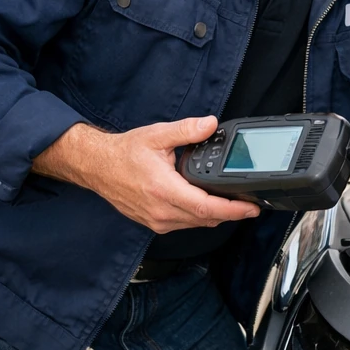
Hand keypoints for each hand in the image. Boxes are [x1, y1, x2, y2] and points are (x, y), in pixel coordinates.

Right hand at [33, 116, 260, 232]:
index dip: (232, 210)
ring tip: (235, 204)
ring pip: (196, 224)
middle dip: (232, 214)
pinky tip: (209, 204)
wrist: (97, 166)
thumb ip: (187, 130)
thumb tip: (210, 124)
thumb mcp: (157, 135)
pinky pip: (184, 224)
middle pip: (205, 219)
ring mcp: (156, 220)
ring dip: (216, 216)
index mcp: (163, 189)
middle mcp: (160, 210)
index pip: (206, 207)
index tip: (251, 208)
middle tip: (251, 205)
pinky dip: (200, 217)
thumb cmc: (124, 153)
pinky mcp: (153, 222)